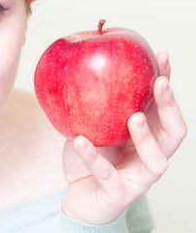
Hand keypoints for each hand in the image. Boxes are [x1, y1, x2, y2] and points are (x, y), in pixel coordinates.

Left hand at [61, 50, 186, 223]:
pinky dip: (93, 158)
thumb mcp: (96, 127)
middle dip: (169, 106)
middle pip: (174, 133)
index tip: (160, 56)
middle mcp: (150, 157)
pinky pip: (107, 176)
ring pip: (156, 161)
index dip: (166, 83)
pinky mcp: (117, 195)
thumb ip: (99, 105)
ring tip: (133, 116)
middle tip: (158, 83)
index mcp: (148, 138)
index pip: (165, 110)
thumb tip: (88, 63)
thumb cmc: (92, 159)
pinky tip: (79, 140)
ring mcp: (137, 178)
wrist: (79, 198)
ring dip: (146, 138)